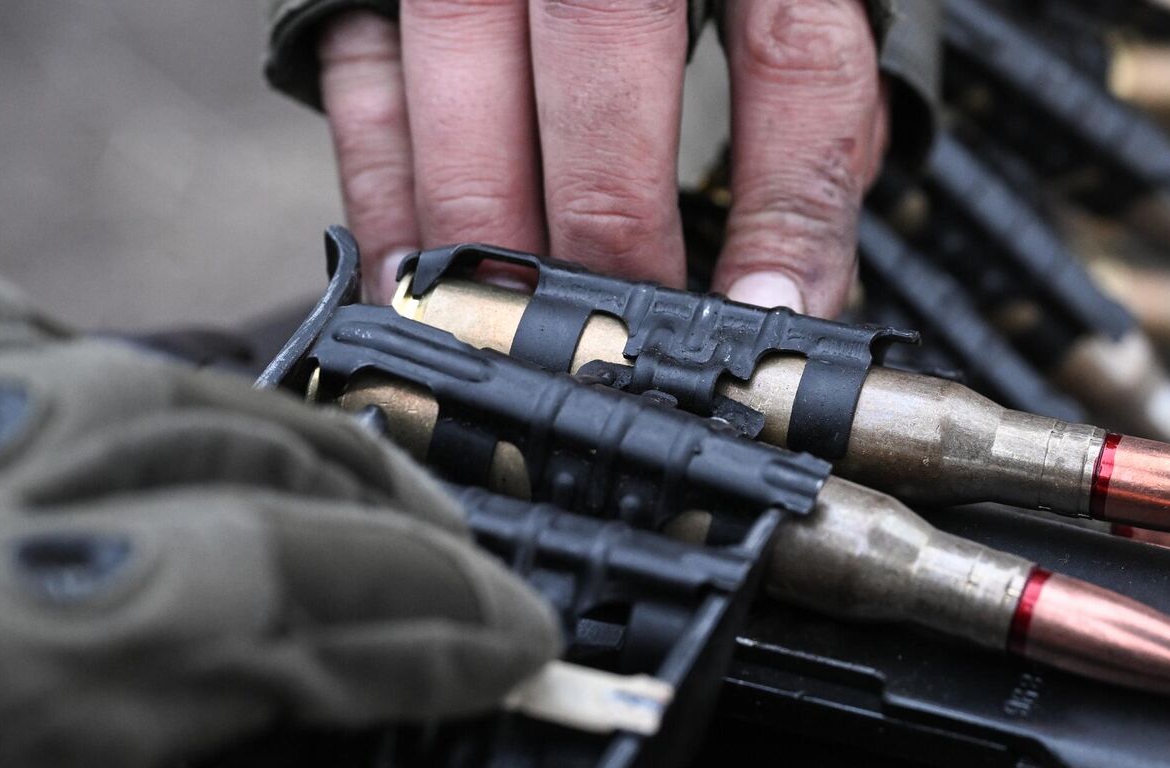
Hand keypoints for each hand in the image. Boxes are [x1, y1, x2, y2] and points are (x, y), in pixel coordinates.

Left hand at [0, 270, 558, 766]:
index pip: (288, 598)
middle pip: (245, 460)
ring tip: (372, 500)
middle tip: (477, 583)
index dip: (432, 625)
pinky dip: (122, 378)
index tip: (513, 646)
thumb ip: (228, 745)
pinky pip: (17, 335)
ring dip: (290, 438)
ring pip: (148, 377)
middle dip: (396, 524)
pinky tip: (187, 417)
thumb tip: (363, 710)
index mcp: (9, 654)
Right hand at [318, 0, 888, 316]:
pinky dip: (387, 200)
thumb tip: (793, 289)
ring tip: (516, 339)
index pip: (794, 58)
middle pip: (610, 49)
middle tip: (625, 340)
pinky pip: (365, 85)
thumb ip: (803, 117)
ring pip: (463, 72)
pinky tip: (417, 284)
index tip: (772, 318)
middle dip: (613, 223)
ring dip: (488, 230)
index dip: (785, 205)